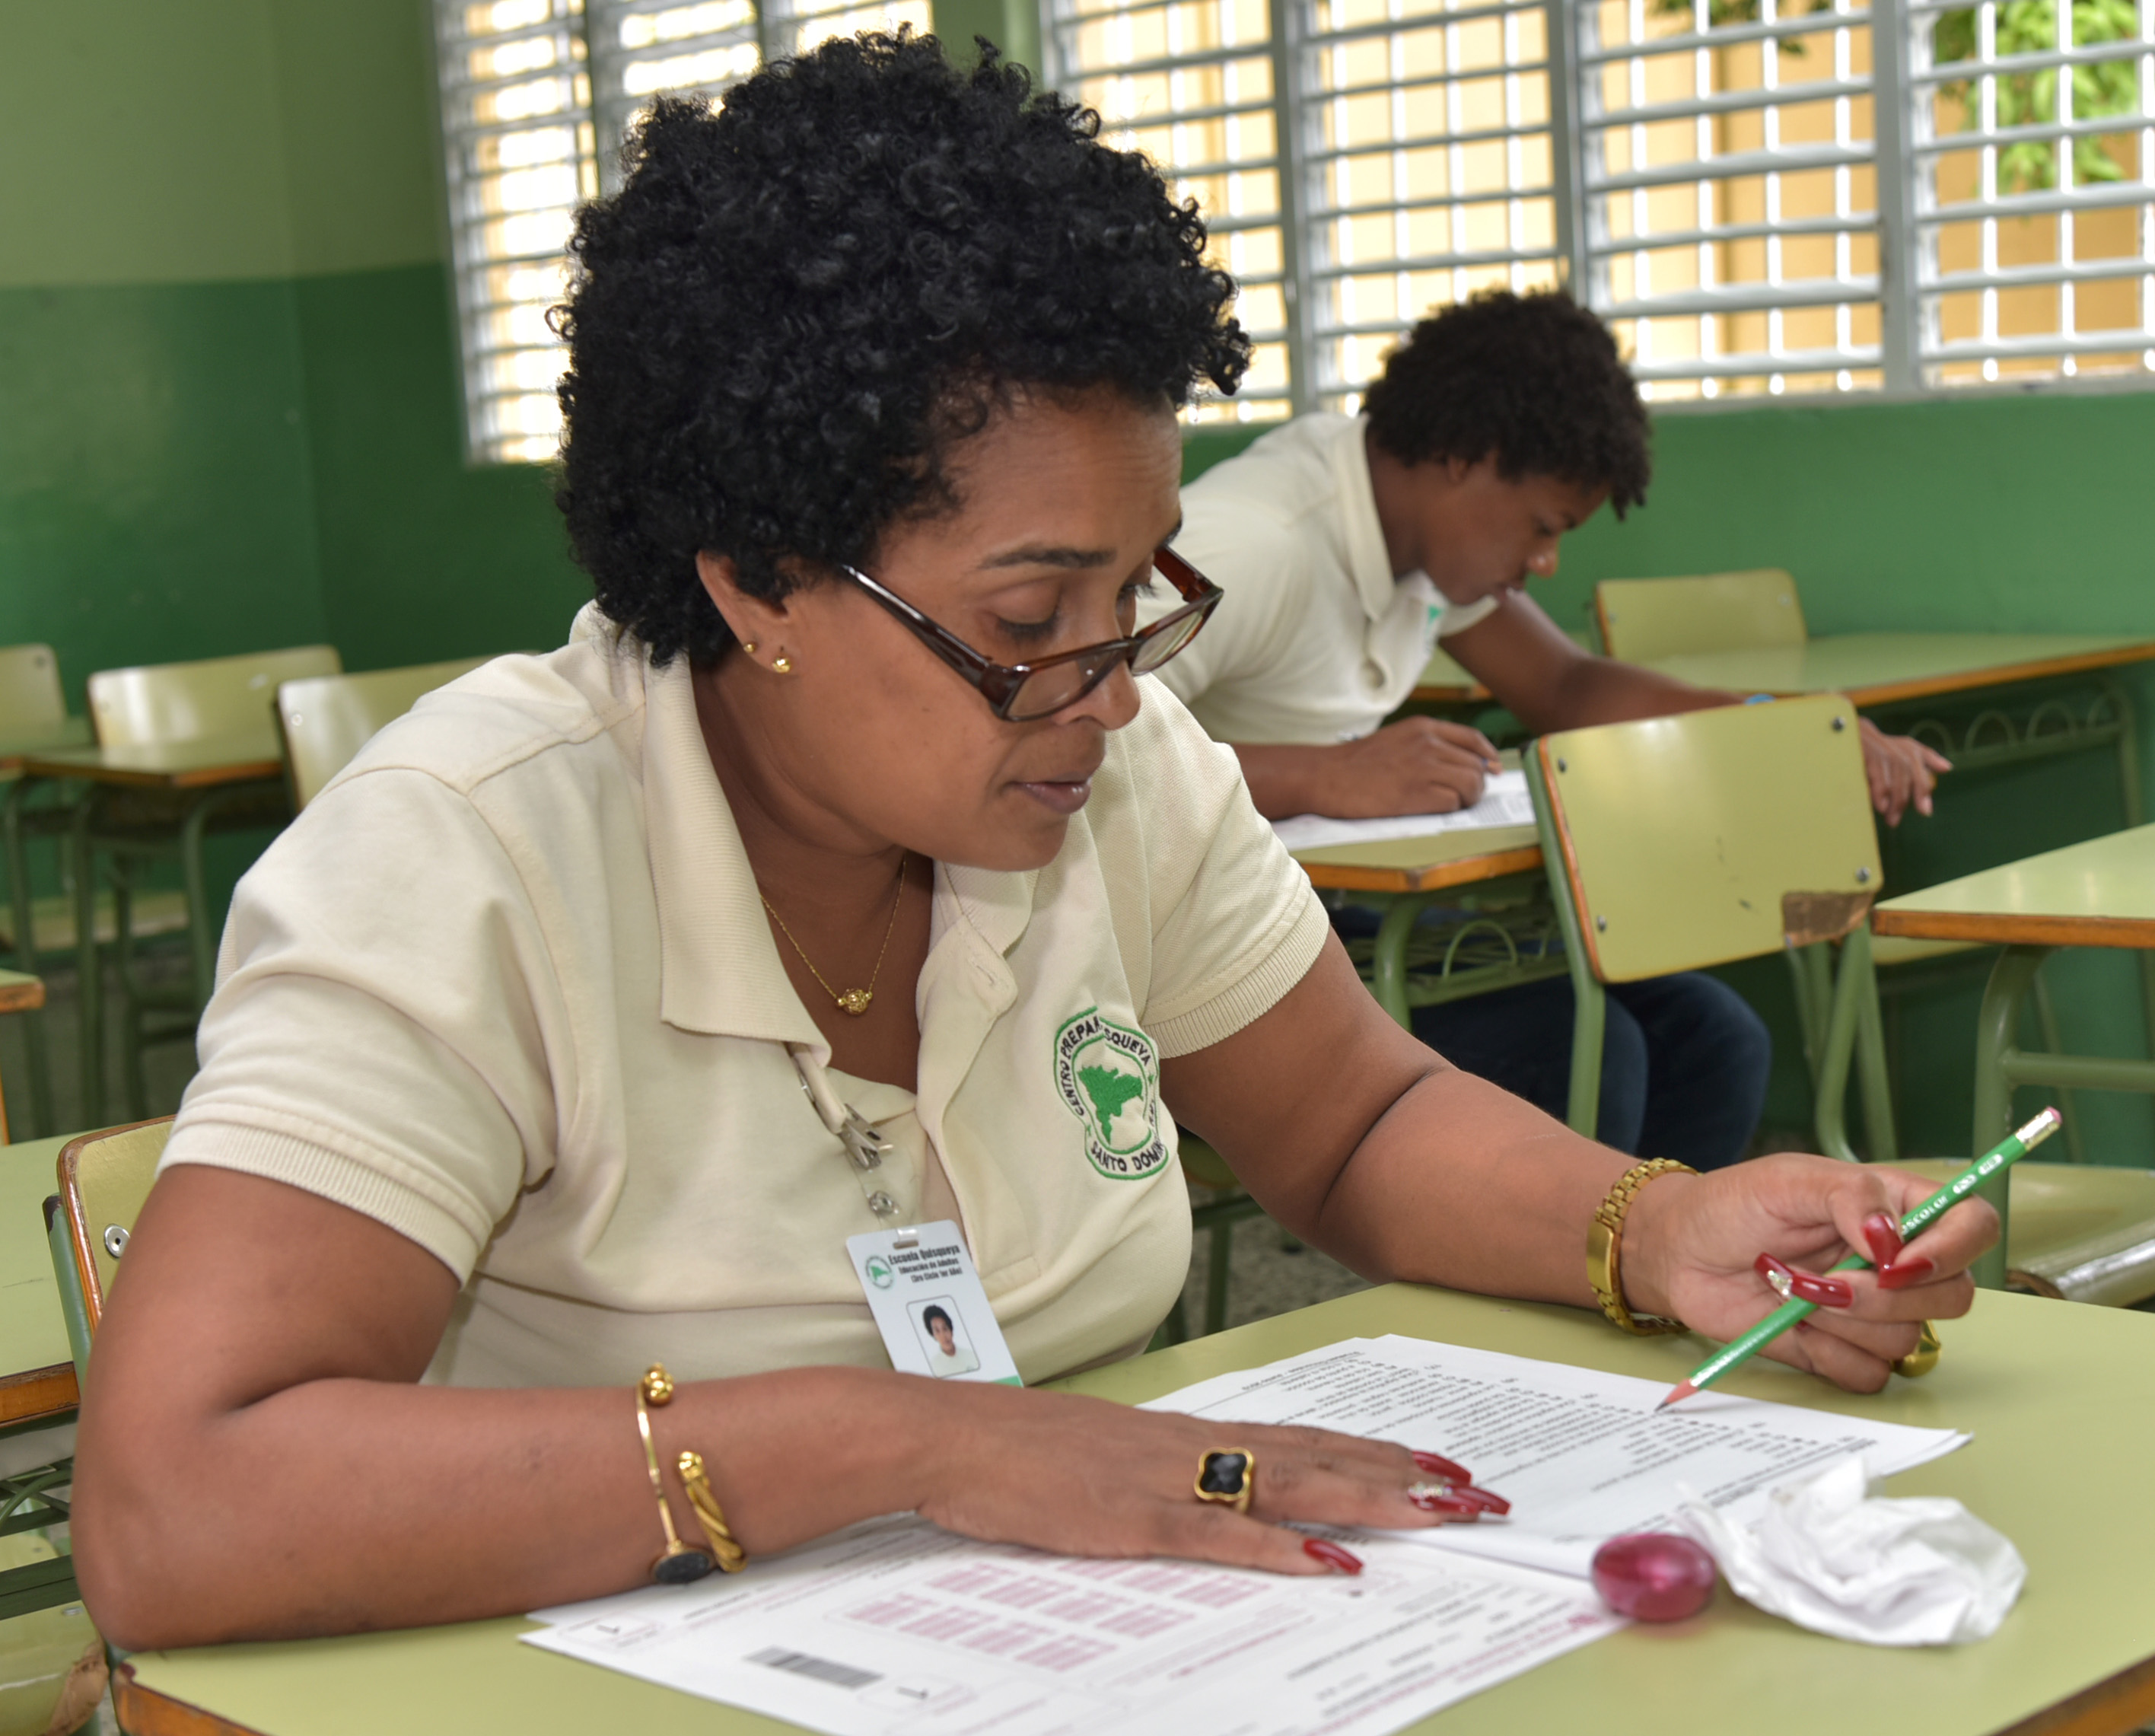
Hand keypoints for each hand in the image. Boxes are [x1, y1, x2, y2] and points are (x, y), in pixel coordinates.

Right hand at [910, 1382, 1493, 1574]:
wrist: (952, 1437)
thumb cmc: (1020, 1450)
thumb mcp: (1107, 1454)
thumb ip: (1165, 1471)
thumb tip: (1217, 1493)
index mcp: (1189, 1433)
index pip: (1304, 1436)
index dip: (1377, 1449)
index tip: (1439, 1460)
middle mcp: (1194, 1446)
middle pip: (1321, 1457)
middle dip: (1405, 1477)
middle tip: (1478, 1491)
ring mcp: (1168, 1480)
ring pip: (1292, 1486)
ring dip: (1372, 1500)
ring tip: (1440, 1512)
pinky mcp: (1136, 1519)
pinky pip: (1223, 1537)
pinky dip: (1284, 1550)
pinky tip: (1331, 1562)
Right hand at [1328, 718, 1502, 818]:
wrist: (1326, 776)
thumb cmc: (1356, 764)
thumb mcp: (1396, 740)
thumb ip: (1427, 746)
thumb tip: (1462, 763)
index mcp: (1424, 728)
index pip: (1473, 740)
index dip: (1489, 757)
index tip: (1494, 770)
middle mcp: (1428, 743)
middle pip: (1477, 765)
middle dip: (1476, 784)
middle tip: (1463, 797)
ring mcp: (1424, 767)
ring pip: (1471, 784)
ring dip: (1467, 799)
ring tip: (1450, 805)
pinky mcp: (1417, 793)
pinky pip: (1453, 803)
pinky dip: (1449, 809)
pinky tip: (1432, 810)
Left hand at [1623, 1153, 1996, 1392]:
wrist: (1679, 1252)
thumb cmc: (1732, 1205)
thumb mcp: (1787, 1179)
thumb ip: (1850, 1196)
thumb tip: (1893, 1239)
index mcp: (1896, 1210)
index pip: (1971, 1226)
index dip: (1954, 1250)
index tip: (1898, 1261)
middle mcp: (1896, 1263)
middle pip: (1952, 1297)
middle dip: (1883, 1296)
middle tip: (1820, 1279)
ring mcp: (1873, 1312)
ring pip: (1907, 1341)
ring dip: (1843, 1320)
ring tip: (1790, 1287)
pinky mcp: (1842, 1352)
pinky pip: (1868, 1375)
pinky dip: (1826, 1353)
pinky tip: (1791, 1322)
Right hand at [1860, 718, 1951, 825]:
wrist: (1858, 733)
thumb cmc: (1885, 745)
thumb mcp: (1908, 748)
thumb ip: (1928, 759)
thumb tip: (1947, 768)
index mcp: (1914, 751)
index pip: (1922, 777)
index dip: (1922, 795)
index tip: (1924, 812)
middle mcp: (1903, 752)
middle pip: (1908, 783)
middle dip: (1903, 804)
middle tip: (1895, 821)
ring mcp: (1887, 755)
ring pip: (1894, 785)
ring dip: (1892, 804)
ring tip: (1889, 819)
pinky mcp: (1871, 758)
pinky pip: (1879, 781)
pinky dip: (1880, 795)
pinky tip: (1880, 807)